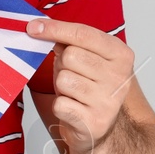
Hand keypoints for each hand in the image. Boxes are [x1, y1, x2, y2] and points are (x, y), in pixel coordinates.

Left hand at [25, 17, 134, 153]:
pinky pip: (59, 104)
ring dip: (61, 87)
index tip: (33, 26)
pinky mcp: (94, 122)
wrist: (99, 126)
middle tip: (72, 75)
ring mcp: (108, 101)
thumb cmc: (89, 87)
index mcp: (121, 55)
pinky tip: (72, 108)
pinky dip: (59, 106)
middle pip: (70, 56)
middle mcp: (119, 77)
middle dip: (62, 64)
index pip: (84, 33)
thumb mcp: (85, 58)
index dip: (55, 28)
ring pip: (63, 80)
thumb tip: (39, 26)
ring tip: (73, 93)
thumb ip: (68, 40)